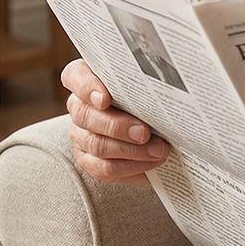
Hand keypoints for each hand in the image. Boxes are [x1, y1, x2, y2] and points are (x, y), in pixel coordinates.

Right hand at [62, 59, 169, 183]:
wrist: (152, 122)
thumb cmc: (148, 93)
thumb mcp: (146, 81)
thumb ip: (145, 80)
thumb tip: (169, 85)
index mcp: (87, 79)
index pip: (76, 77)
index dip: (87, 88)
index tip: (105, 99)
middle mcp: (79, 106)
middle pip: (86, 116)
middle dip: (117, 126)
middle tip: (144, 133)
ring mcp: (80, 134)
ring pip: (97, 145)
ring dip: (131, 151)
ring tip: (159, 150)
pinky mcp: (88, 160)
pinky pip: (104, 169)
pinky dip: (131, 167)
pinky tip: (152, 162)